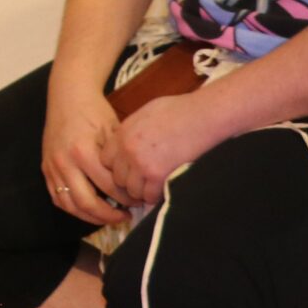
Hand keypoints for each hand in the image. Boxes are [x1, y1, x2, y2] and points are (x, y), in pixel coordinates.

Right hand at [40, 83, 132, 226]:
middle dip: (110, 215)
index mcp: (83, 152)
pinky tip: (88, 209)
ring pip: (70, 205)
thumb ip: (121, 159)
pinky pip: (57, 198)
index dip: (127, 198)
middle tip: (126, 215)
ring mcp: (52, 167)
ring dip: (91, 217)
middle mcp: (64, 162)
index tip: (138, 200)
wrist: (68, 96)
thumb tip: (138, 184)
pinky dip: (73, 208)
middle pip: (88, 203)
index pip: (109, 187)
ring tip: (108, 217)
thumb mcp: (114, 132)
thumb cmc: (95, 111)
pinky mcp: (46, 168)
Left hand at [106, 91, 224, 207]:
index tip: (129, 170)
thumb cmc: (179, 111)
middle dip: (129, 181)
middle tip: (143, 181)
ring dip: (142, 191)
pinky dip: (155, 196)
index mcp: (123, 133)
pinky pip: (149, 195)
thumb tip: (127, 143)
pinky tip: (163, 189)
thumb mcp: (145, 114)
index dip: (118, 167)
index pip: (105, 160)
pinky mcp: (157, 175)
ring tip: (154, 186)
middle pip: (117, 178)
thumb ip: (131, 131)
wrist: (202, 116)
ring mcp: (141, 164)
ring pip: (131, 190)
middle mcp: (127, 149)